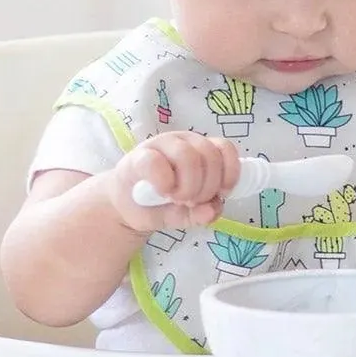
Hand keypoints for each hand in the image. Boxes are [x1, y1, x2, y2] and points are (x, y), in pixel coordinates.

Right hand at [110, 129, 240, 232]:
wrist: (125, 208)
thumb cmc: (159, 204)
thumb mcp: (186, 214)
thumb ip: (202, 213)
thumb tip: (212, 211)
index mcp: (201, 150)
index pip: (225, 149)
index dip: (230, 173)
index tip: (221, 194)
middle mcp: (184, 142)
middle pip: (209, 156)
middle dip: (206, 187)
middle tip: (192, 202)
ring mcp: (161, 145)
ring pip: (188, 155)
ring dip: (187, 186)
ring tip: (177, 199)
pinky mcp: (138, 156)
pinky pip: (157, 162)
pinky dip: (164, 182)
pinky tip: (162, 192)